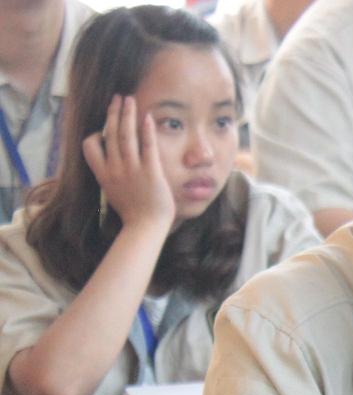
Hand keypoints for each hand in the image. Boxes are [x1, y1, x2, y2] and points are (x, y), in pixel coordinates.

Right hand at [82, 95, 174, 233]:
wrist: (145, 228)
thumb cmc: (132, 213)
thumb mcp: (112, 193)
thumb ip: (109, 176)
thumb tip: (109, 165)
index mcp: (103, 174)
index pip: (89, 146)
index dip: (95, 134)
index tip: (103, 126)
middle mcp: (115, 169)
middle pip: (110, 134)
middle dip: (114, 113)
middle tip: (118, 98)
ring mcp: (132, 170)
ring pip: (126, 136)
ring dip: (127, 114)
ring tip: (129, 100)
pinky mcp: (150, 173)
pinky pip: (147, 147)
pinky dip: (146, 130)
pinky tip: (147, 117)